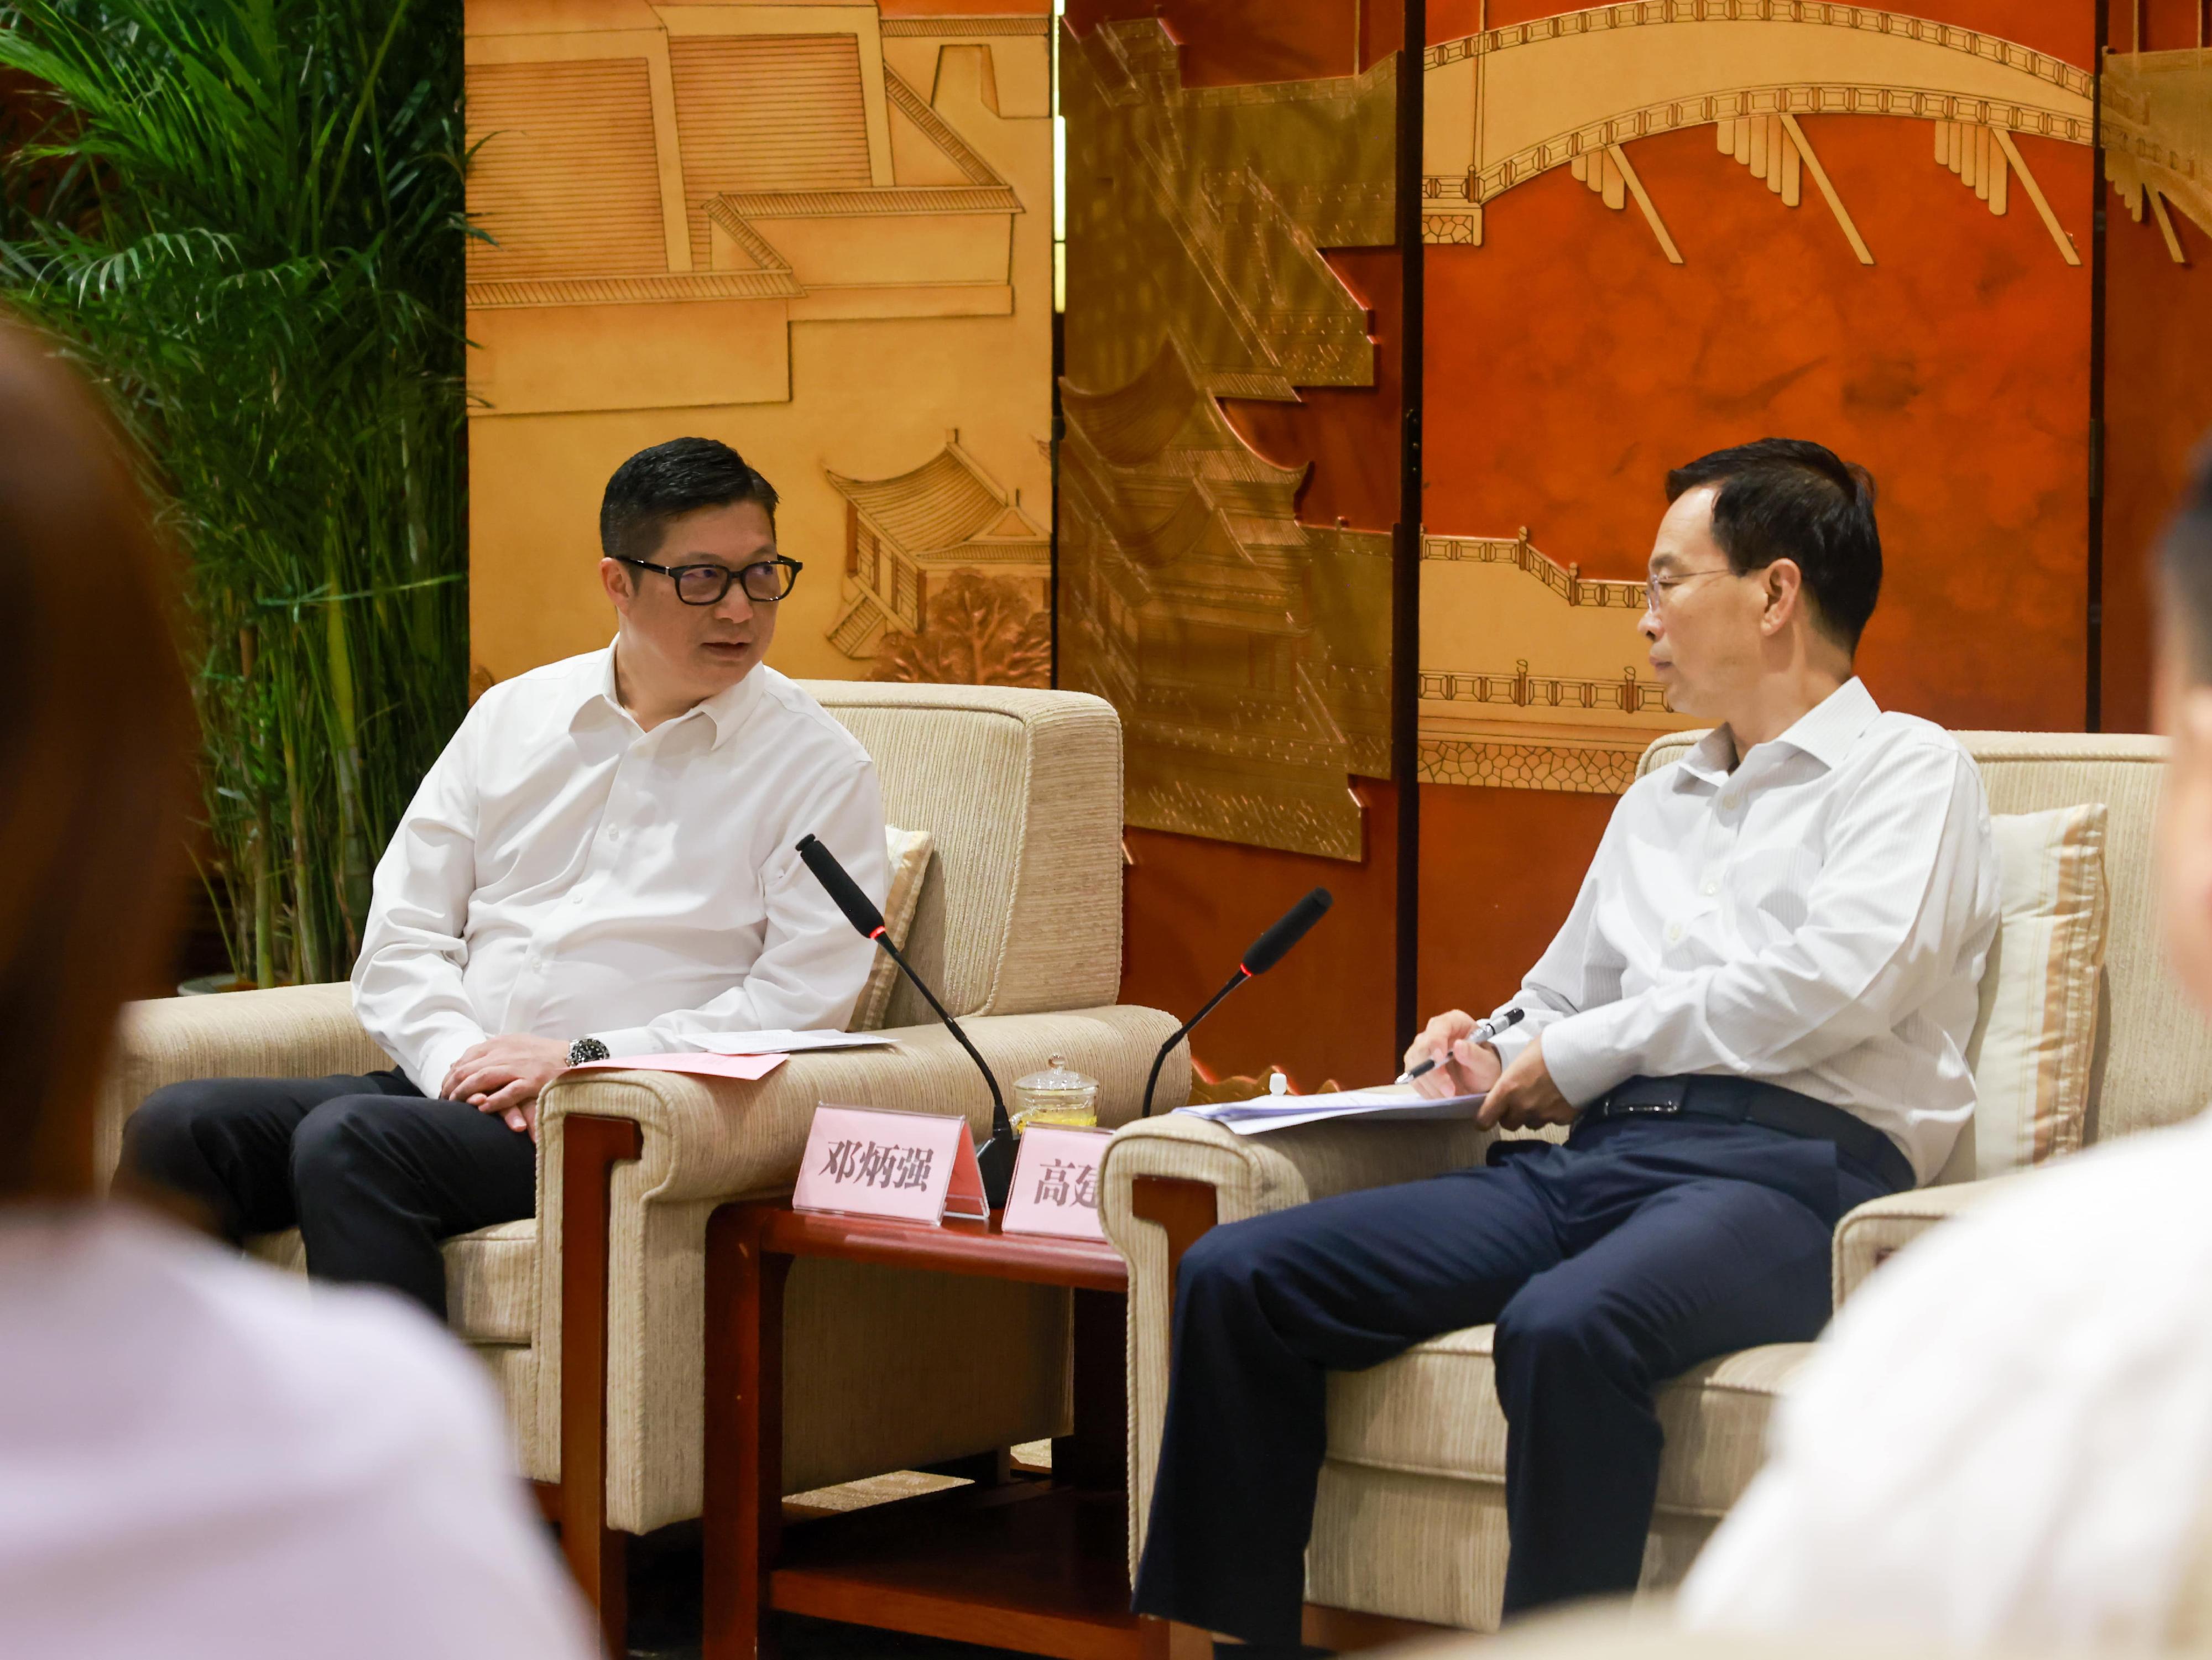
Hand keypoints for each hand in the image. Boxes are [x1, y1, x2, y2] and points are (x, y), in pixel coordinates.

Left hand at [441, 1035, 569, 1140]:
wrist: (576, 1056)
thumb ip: (494, 1052)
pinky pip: (508, 1092)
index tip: (445, 1087)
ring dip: (466, 1093)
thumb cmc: (545, 1053)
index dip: (452, 1073)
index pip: (468, 1057)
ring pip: (483, 1078)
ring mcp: (519, 1067)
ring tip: (456, 1104)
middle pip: (470, 1068)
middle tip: (445, 1100)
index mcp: (502, 1043)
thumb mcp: (516, 1044)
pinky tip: (482, 1108)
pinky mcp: (532, 1081)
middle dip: (453, 1085)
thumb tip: (467, 1063)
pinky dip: (493, 1101)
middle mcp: (507, 1052)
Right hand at [1403, 1010, 1504, 1099]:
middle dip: (1433, 1072)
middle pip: (1422, 1047)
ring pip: (1414, 1063)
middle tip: (1449, 1091)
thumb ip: (1475, 1055)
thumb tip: (1459, 1046)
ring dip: (1429, 1084)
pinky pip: (1413, 1076)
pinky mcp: (1416, 1064)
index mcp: (1455, 1022)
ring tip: (1448, 1096)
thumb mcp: (1487, 1063)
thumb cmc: (1485, 1067)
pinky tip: (1440, 1096)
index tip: (1439, 1058)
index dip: (1435, 1041)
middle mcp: (1435, 1031)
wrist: (1478, 1081)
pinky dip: (1425, 1089)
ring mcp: (1423, 1047)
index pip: (1439, 1026)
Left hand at [1478, 1034, 1574, 1131]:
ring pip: (1531, 1124)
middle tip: (1519, 1102)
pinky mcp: (1563, 1118)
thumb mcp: (1523, 1057)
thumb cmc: (1550, 1046)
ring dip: (1532, 1115)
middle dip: (1511, 1115)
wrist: (1584, 1053)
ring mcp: (1543, 1114)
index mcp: (1507, 1089)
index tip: (1486, 1117)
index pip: (1485, 1118)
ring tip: (1542, 1098)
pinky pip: (1552, 1121)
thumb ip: (1513, 1076)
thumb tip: (1512, 1081)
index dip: (1484, 1119)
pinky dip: (1553, 1113)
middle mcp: (1522, 1106)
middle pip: (1508, 1124)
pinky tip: (1560, 1098)